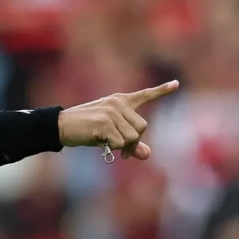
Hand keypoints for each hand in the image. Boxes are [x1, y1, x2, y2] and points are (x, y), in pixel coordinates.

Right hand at [58, 80, 179, 160]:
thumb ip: (129, 144)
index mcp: (119, 101)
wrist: (60, 126)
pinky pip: (120, 142)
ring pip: (132, 137)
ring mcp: (111, 112)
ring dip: (124, 148)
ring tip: (110, 147)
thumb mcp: (109, 134)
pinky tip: (100, 143)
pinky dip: (113, 148)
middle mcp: (117, 103)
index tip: (177, 84)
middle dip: (134, 143)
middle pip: (142, 127)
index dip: (162, 90)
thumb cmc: (85, 130)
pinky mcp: (104, 122)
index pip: (144, 95)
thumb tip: (147, 155)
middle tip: (122, 151)